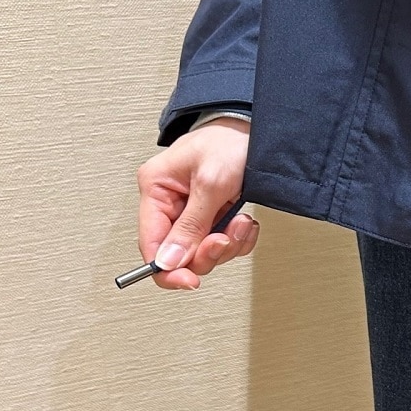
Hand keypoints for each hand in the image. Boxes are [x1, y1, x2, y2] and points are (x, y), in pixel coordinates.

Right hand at [136, 118, 259, 289]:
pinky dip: (239, 239)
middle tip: (227, 237)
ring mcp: (193, 210)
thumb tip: (169, 261)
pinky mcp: (214, 214)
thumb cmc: (230, 142)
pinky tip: (246, 223)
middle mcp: (171, 202)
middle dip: (208, 251)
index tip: (190, 281)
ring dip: (229, 243)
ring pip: (204, 252)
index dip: (167, 269)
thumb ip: (191, 225)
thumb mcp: (211, 183)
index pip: (151, 244)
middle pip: (180, 253)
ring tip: (242, 221)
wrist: (258, 129)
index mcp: (156, 189)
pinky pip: (223, 243)